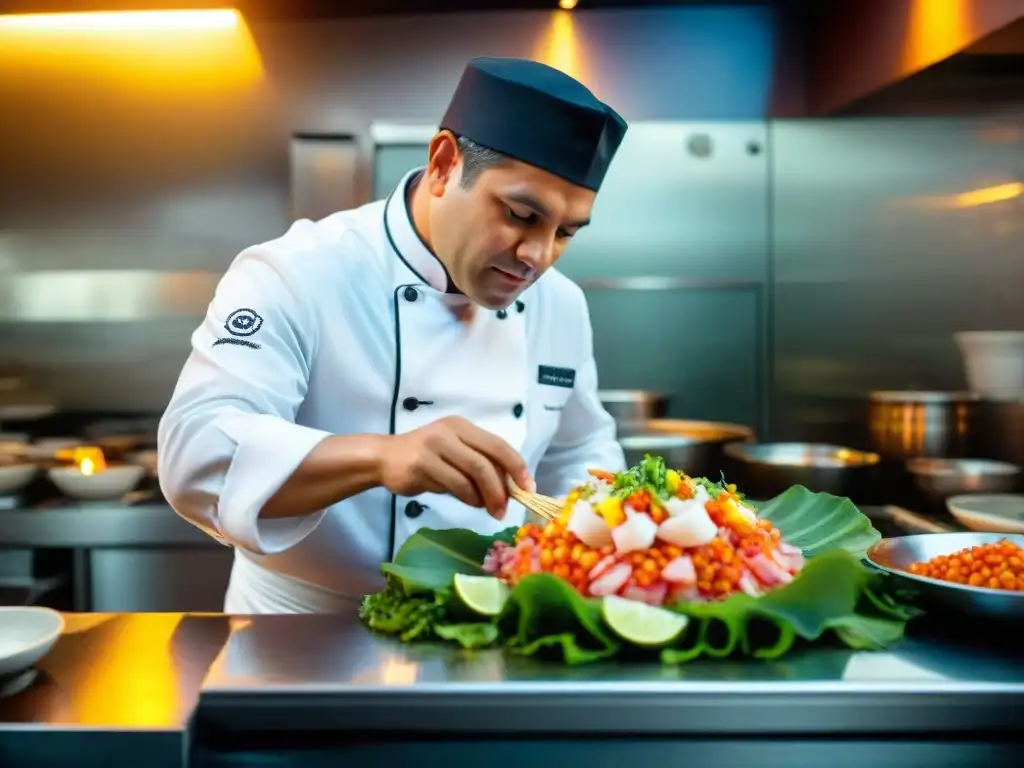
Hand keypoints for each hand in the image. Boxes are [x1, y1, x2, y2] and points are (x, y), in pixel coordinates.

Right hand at [378, 416, 533, 518]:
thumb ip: (479, 464)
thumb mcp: (455, 452)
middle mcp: (449, 432)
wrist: (384, 458)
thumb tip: (510, 488)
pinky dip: (467, 498)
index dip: (516, 467)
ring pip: (470, 476)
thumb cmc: (426, 457)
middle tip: (505, 509)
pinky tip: (470, 503)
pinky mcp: (421, 465)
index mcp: (463, 427)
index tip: (528, 488)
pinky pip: (453, 485)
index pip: (498, 445)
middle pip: (486, 462)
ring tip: (488, 509)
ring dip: (484, 497)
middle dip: (501, 489)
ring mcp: (434, 447)